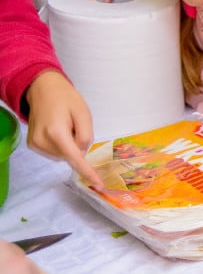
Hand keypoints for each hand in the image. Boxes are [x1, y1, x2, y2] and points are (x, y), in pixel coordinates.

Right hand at [24, 71, 102, 187]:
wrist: (42, 89)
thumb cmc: (66, 99)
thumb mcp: (84, 113)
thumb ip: (85, 136)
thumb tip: (81, 153)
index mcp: (56, 132)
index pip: (75, 158)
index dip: (87, 172)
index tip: (98, 183)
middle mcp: (43, 141)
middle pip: (71, 156)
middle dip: (78, 146)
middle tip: (74, 126)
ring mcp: (35, 144)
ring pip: (63, 156)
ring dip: (69, 146)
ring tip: (65, 126)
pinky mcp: (32, 145)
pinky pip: (55, 153)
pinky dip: (61, 146)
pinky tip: (58, 131)